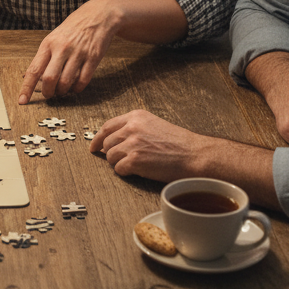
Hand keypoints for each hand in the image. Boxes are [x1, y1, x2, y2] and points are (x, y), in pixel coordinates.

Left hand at [18, 0, 119, 103]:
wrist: (98, 15)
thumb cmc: (72, 29)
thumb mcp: (53, 38)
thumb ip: (42, 57)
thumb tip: (26, 76)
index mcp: (48, 44)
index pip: (34, 70)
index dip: (26, 88)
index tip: (22, 101)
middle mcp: (62, 48)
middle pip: (49, 78)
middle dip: (47, 92)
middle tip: (49, 94)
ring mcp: (78, 53)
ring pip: (66, 82)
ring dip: (62, 92)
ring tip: (62, 90)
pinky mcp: (93, 58)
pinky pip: (83, 80)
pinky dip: (77, 89)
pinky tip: (75, 87)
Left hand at [89, 110, 205, 181]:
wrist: (194, 155)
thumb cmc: (178, 143)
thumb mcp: (153, 125)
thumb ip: (133, 128)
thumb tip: (112, 141)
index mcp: (135, 116)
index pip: (107, 126)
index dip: (98, 138)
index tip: (94, 147)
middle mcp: (131, 127)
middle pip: (107, 143)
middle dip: (111, 154)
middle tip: (121, 160)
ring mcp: (132, 144)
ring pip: (110, 157)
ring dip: (119, 163)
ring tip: (136, 165)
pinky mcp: (134, 160)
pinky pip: (119, 169)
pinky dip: (126, 172)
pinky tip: (139, 171)